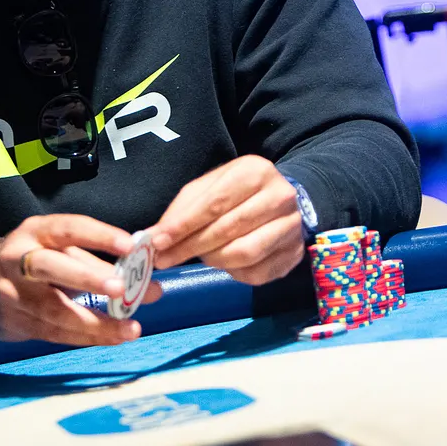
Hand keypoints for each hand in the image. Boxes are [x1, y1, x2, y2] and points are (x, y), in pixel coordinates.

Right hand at [0, 215, 162, 347]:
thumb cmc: (34, 263)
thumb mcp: (58, 250)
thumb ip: (102, 262)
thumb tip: (152, 285)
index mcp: (36, 232)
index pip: (68, 229)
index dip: (98, 235)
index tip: (129, 244)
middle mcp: (19, 259)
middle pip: (52, 267)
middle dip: (88, 277)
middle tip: (120, 287)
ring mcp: (13, 293)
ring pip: (54, 309)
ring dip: (95, 322)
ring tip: (130, 328)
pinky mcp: (15, 322)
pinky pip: (54, 333)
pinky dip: (86, 337)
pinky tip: (111, 338)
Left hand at [149, 155, 304, 285]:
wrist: (283, 199)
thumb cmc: (239, 191)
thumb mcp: (211, 186)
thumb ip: (183, 209)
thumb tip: (153, 237)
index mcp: (255, 172)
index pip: (214, 203)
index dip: (183, 225)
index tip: (157, 241)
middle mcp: (279, 197)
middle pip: (228, 229)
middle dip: (190, 247)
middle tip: (165, 259)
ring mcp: (291, 228)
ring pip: (243, 254)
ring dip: (212, 260)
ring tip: (198, 257)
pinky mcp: (293, 254)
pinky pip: (256, 273)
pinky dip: (232, 272)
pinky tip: (223, 262)